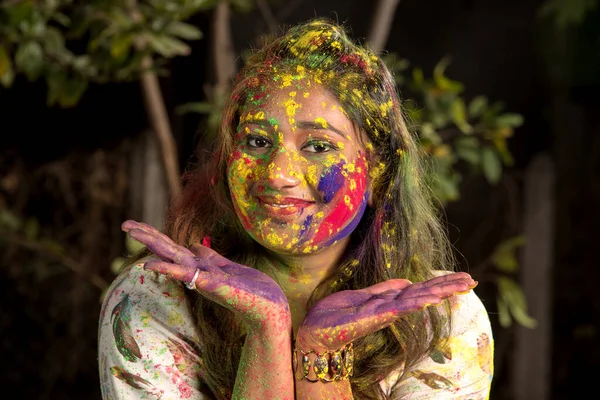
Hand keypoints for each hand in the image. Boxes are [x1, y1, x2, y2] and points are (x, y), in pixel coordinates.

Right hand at [122, 220, 290, 328]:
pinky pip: (193, 277)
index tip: (132, 225)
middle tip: (124, 224)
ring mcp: (205, 280)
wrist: (269, 308)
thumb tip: (194, 246)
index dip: (154, 236)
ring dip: (155, 249)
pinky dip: (174, 271)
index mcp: (201, 266)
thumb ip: (210, 257)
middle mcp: (199, 273)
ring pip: (175, 261)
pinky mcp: (217, 287)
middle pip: (168, 251)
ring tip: (134, 234)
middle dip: (148, 237)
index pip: (173, 248)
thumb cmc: (250, 289)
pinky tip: (156, 266)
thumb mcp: (228, 267)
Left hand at [296, 273, 475, 350]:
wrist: (315, 330)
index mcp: (389, 300)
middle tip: (472, 280)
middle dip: (448, 287)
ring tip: (460, 285)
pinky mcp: (374, 317)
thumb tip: (407, 281)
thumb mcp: (362, 296)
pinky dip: (415, 302)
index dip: (441, 282)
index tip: (463, 276)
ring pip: (417, 300)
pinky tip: (430, 298)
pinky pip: (398, 308)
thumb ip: (384, 290)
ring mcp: (385, 313)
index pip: (421, 288)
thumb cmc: (336, 315)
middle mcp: (391, 307)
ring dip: (439, 292)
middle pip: (425, 293)